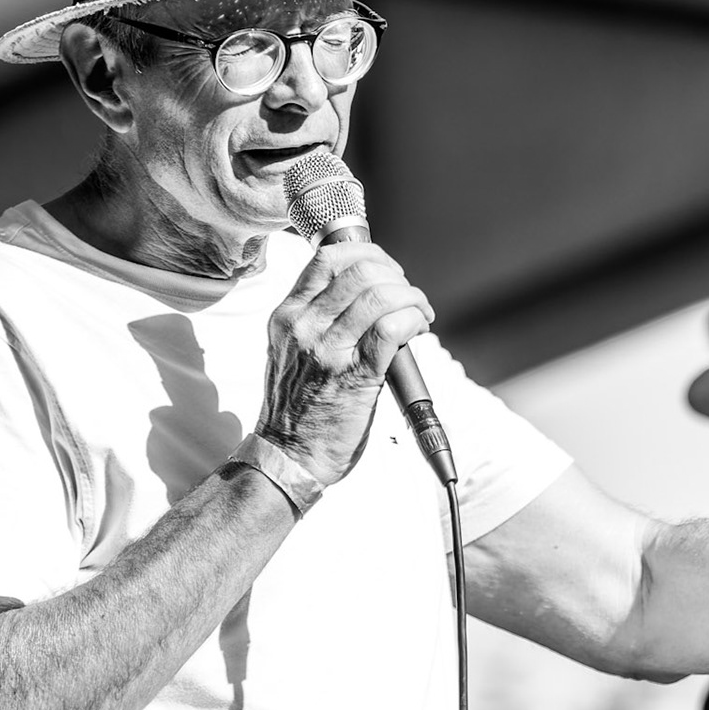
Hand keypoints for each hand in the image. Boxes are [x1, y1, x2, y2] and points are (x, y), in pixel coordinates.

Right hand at [257, 243, 433, 488]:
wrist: (288, 456)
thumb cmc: (295, 407)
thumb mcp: (291, 349)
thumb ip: (317, 318)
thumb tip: (363, 293)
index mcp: (289, 315)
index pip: (328, 258)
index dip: (368, 252)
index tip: (386, 269)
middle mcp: (305, 326)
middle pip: (360, 269)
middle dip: (396, 275)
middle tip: (407, 294)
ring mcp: (328, 349)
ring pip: (379, 294)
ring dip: (411, 297)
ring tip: (420, 312)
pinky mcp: (355, 374)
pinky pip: (391, 328)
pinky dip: (414, 319)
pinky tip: (419, 328)